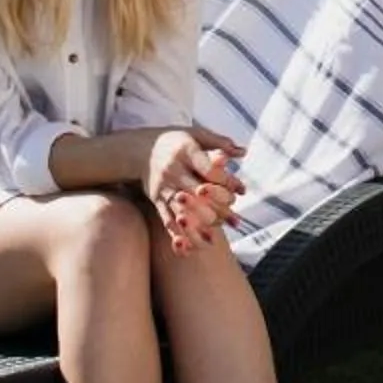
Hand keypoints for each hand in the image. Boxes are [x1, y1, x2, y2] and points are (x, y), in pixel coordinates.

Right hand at [146, 125, 244, 249]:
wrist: (138, 149)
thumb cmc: (174, 141)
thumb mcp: (196, 134)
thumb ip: (220, 142)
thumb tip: (243, 152)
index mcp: (185, 151)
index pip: (208, 170)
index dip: (225, 182)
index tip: (240, 191)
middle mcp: (173, 170)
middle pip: (197, 193)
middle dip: (217, 209)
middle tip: (235, 221)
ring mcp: (163, 187)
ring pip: (182, 210)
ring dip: (198, 227)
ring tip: (213, 241)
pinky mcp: (156, 200)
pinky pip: (166, 220)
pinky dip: (177, 235)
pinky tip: (189, 248)